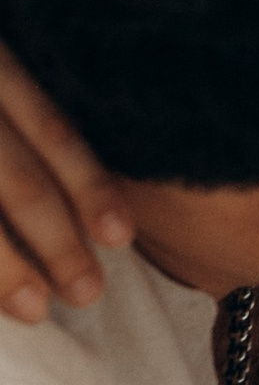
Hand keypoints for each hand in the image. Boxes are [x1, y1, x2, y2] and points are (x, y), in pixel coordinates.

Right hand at [0, 39, 131, 323]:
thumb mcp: (2, 75)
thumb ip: (28, 125)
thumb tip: (100, 208)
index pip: (50, 130)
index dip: (89, 185)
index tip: (121, 236)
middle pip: (17, 180)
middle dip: (57, 241)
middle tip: (89, 292)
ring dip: (4, 268)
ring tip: (34, 309)